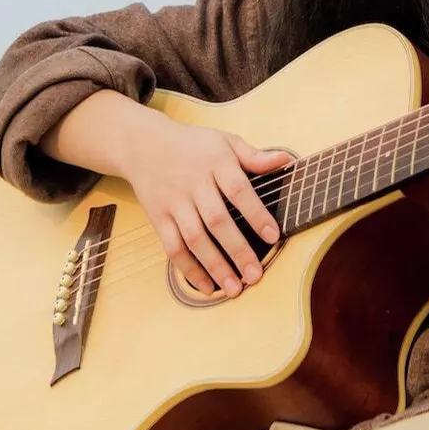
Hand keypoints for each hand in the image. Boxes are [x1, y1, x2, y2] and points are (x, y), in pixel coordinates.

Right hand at [112, 116, 294, 297]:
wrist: (143, 144)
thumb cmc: (193, 145)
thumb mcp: (224, 141)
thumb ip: (254, 156)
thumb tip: (285, 160)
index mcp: (215, 162)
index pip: (238, 190)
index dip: (256, 213)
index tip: (273, 236)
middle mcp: (193, 183)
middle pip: (216, 220)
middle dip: (237, 250)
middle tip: (256, 275)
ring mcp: (174, 202)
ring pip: (194, 238)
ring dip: (214, 266)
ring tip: (235, 288)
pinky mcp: (158, 218)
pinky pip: (172, 247)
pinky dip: (189, 270)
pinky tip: (207, 287)